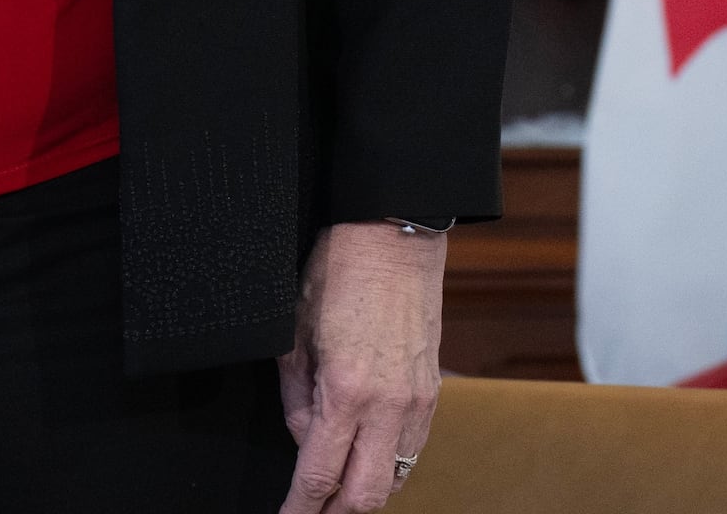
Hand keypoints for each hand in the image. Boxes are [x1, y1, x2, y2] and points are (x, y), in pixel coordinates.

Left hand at [277, 220, 445, 511]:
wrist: (392, 240)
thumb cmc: (336, 275)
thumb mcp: (293, 335)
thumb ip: (295, 398)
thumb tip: (302, 438)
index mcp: (346, 392)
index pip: (320, 474)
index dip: (301, 508)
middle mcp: (389, 406)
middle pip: (367, 495)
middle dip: (335, 513)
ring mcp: (418, 403)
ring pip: (395, 477)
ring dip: (364, 493)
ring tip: (333, 494)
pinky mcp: (433, 394)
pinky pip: (411, 450)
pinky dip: (388, 466)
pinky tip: (364, 461)